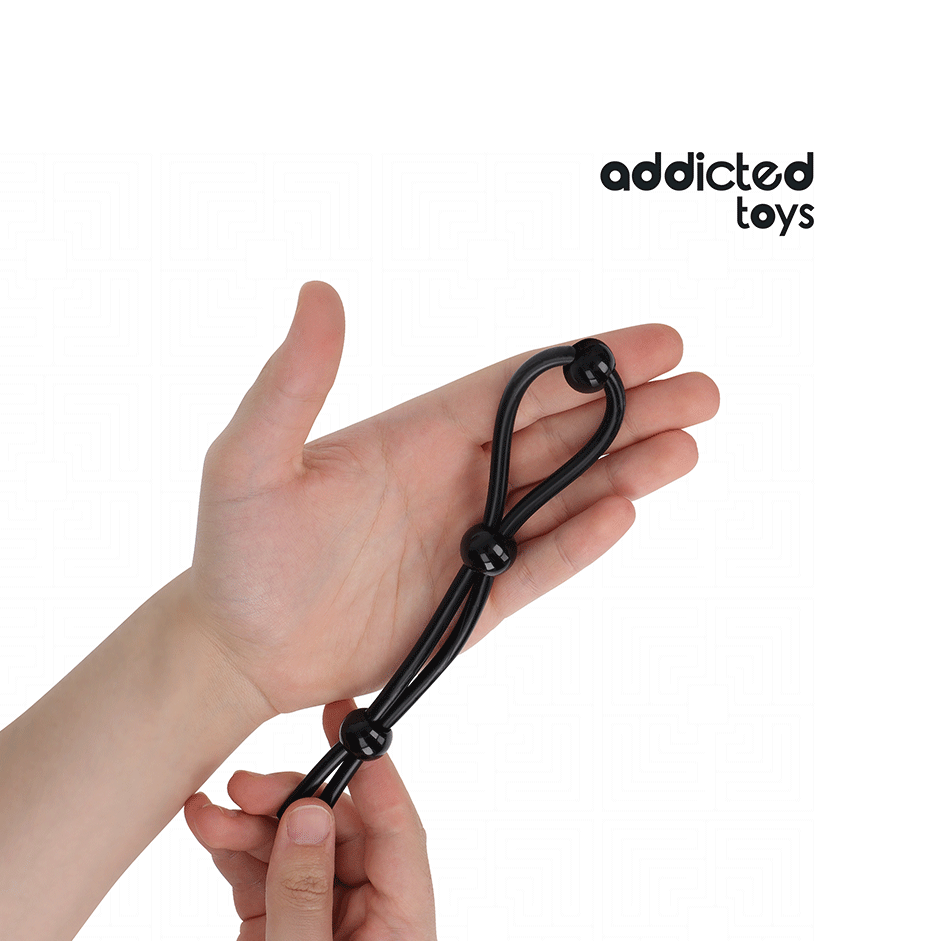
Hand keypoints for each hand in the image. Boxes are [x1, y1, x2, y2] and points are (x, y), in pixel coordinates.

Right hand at [186, 701, 441, 940]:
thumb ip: (304, 897)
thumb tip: (311, 814)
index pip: (402, 841)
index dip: (377, 779)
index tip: (350, 726)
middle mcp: (371, 930)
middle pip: (343, 835)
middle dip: (295, 802)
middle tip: (247, 785)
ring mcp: (323, 931)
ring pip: (297, 849)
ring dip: (254, 825)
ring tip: (210, 813)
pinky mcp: (279, 939)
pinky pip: (263, 875)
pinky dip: (235, 852)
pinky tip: (206, 830)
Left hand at [189, 282, 718, 716]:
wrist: (234, 648)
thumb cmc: (235, 551)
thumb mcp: (249, 458)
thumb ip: (290, 382)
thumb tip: (319, 292)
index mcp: (413, 434)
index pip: (516, 387)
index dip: (586, 364)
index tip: (654, 341)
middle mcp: (451, 479)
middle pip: (559, 435)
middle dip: (632, 410)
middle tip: (706, 388)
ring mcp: (464, 541)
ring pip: (562, 497)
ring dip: (626, 470)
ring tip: (691, 445)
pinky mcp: (469, 604)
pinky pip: (536, 568)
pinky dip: (580, 543)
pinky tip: (627, 513)